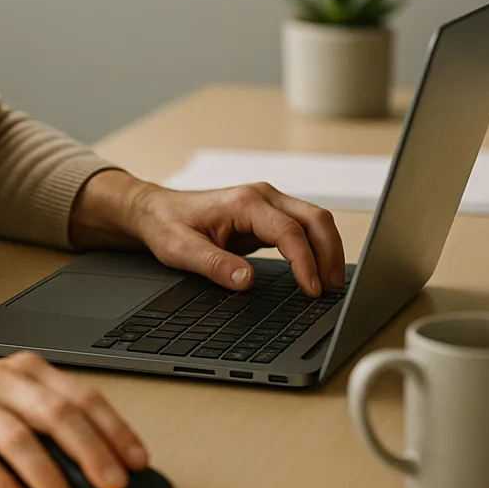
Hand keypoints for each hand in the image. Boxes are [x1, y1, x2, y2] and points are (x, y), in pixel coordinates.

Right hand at [0, 350, 148, 487]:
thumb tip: (100, 464)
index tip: (138, 461)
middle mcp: (1, 382)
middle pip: (56, 414)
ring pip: (19, 437)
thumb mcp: (8, 397)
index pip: (80, 396)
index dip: (114, 429)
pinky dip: (1, 482)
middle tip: (113, 484)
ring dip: (49, 475)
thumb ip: (46, 419)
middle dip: (91, 452)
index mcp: (25, 370)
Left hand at [72, 170, 346, 296]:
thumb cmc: (166, 225)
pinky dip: (317, 247)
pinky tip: (318, 271)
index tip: (312, 290)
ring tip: (331, 285)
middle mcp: (262, 196)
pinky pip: (303, 228)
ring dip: (328, 250)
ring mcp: (268, 204)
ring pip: (315, 221)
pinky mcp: (268, 215)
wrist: (154, 209)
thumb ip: (214, 265)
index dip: (305, 262)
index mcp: (243, 203)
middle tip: (333, 290)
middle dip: (330, 254)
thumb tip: (247, 281)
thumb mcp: (180, 250)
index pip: (289, 232)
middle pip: (315, 219)